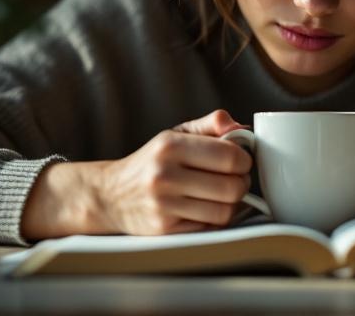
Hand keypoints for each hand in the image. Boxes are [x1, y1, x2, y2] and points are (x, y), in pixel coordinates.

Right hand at [97, 110, 251, 234]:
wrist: (110, 195)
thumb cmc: (151, 162)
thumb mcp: (175, 135)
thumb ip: (209, 125)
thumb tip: (240, 126)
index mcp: (170, 146)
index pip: (229, 156)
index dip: (245, 159)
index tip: (241, 160)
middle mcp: (165, 175)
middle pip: (232, 187)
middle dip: (241, 183)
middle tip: (235, 179)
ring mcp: (164, 205)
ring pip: (225, 211)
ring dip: (231, 204)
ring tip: (221, 194)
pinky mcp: (165, 230)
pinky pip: (210, 227)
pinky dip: (214, 218)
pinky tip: (205, 207)